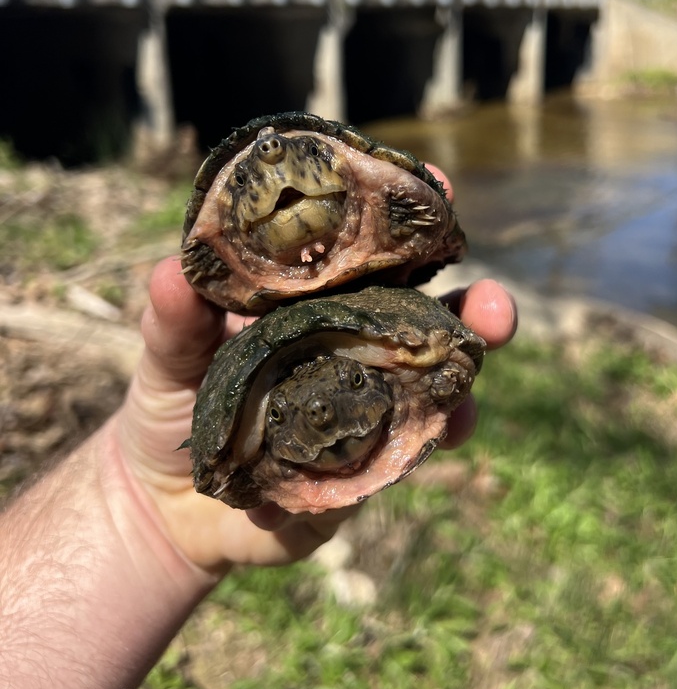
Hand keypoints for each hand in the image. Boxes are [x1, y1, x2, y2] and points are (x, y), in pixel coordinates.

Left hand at [113, 171, 516, 576]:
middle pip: (432, 328)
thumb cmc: (175, 404)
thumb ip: (175, 321)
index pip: (379, 256)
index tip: (436, 186)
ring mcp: (367, 419)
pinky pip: (378, 478)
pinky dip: (377, 481)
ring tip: (461, 412)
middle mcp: (359, 355)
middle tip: (497, 310)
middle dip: (475, 314)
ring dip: (457, 404)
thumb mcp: (170, 355)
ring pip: (431, 404)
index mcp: (323, 306)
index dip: (411, 220)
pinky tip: (354, 485)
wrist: (167, 502)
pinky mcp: (354, 483)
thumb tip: (170, 272)